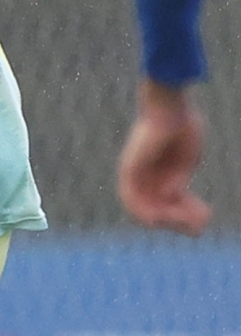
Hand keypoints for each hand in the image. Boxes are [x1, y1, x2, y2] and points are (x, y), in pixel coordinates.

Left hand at [118, 81, 209, 234]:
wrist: (171, 110)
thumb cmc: (182, 128)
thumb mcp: (187, 160)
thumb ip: (179, 180)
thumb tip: (171, 196)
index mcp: (163, 174)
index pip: (172, 202)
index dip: (189, 212)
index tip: (207, 215)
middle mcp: (148, 177)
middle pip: (159, 209)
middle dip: (181, 221)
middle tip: (200, 226)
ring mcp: (136, 174)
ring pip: (146, 208)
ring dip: (167, 220)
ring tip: (187, 222)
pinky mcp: (128, 170)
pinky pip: (130, 198)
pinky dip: (143, 212)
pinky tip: (160, 219)